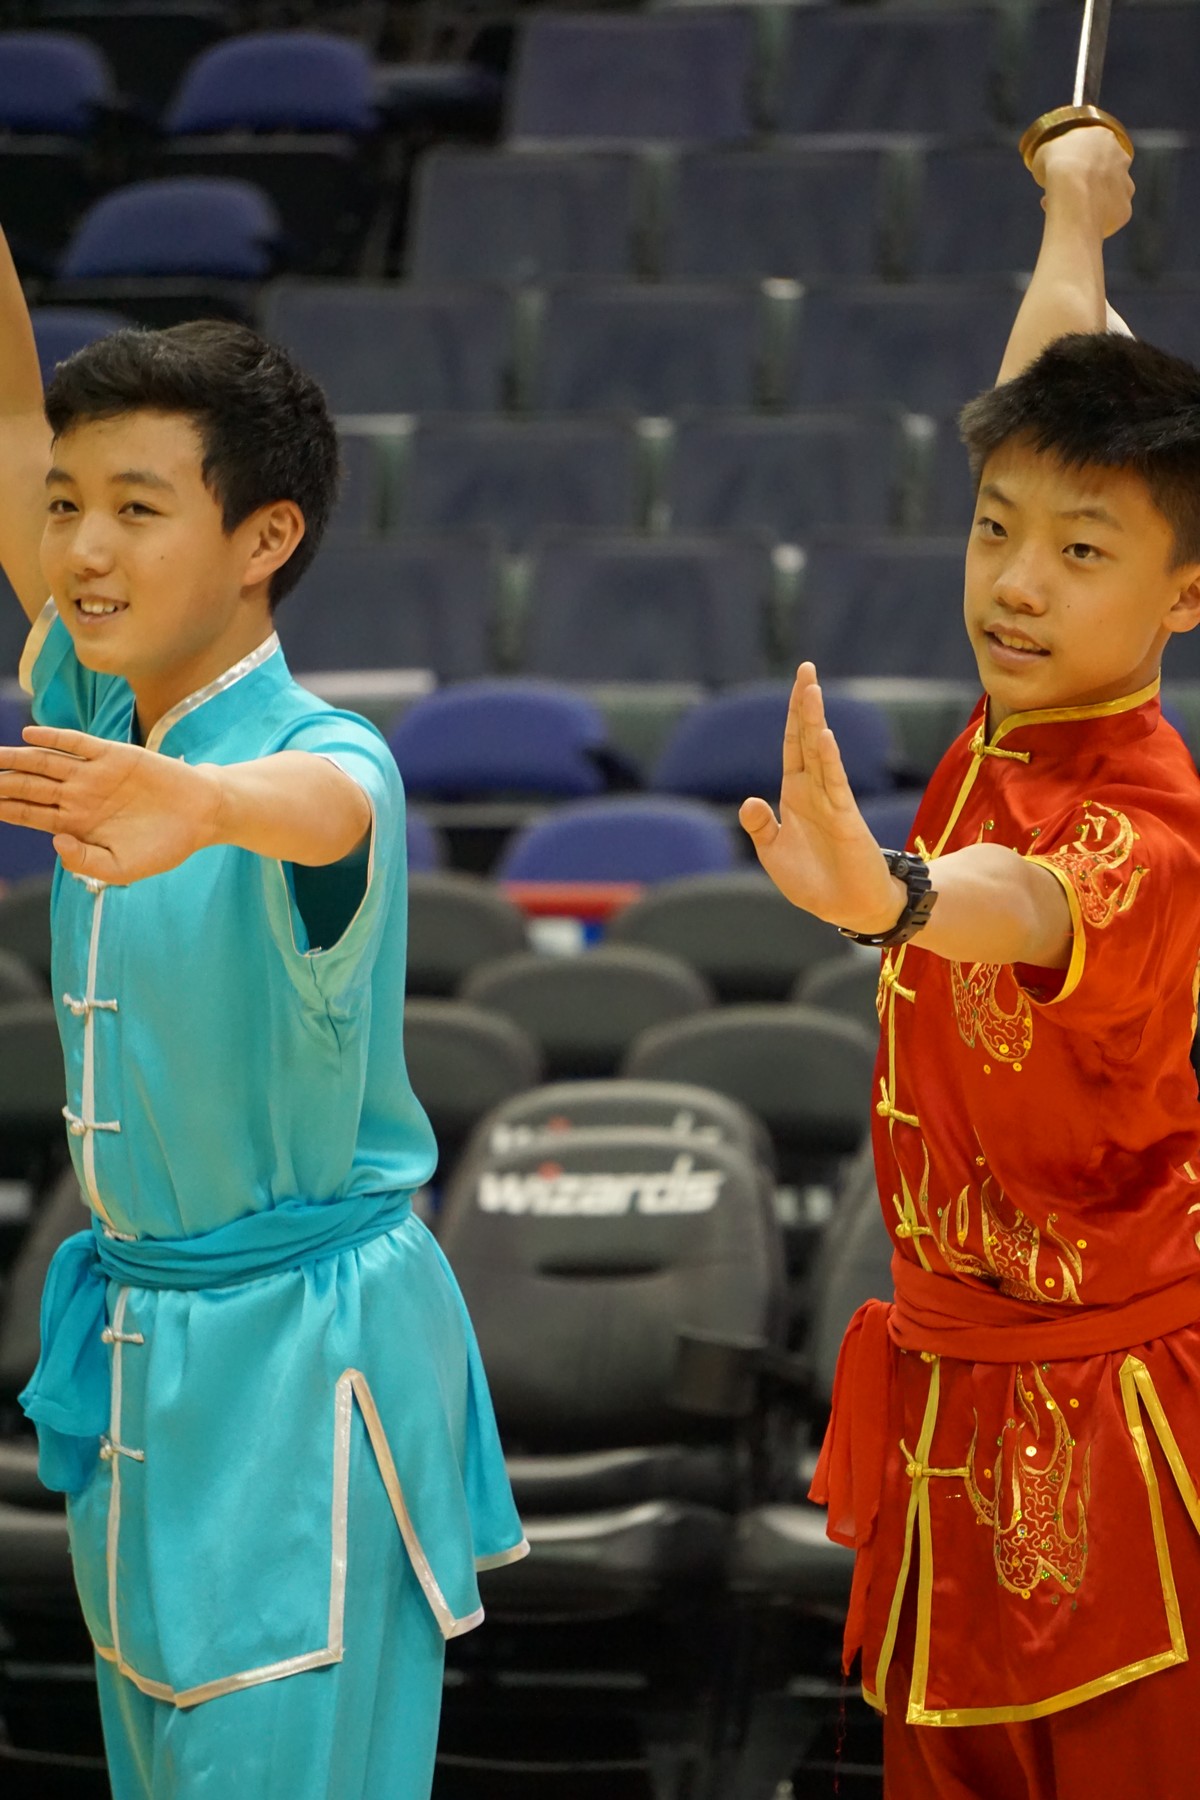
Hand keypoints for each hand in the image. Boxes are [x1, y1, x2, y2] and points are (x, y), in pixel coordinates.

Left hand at [0, 725, 220, 884]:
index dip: (2, 809)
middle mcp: (78, 796)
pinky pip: (77, 743)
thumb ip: (85, 861)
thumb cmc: (163, 847)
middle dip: (1, 782)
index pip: (27, 814)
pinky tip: (30, 735)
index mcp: (75, 824)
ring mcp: (93, 774)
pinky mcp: (113, 755)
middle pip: (28, 786)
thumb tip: (55, 840)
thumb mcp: (122, 868)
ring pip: (45, 762)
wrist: (201, 817)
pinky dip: (54, 738)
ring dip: (17, 758)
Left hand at [739, 665, 905, 934]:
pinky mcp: (845, 819)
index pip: (792, 745)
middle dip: (806, 704)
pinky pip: (835, 785)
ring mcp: (831, 801)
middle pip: (807, 738)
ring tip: (812, 690)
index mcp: (795, 793)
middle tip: (806, 668)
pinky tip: (824, 737)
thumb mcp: (773, 852)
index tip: (799, 681)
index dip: (793, 714)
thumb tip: (749, 800)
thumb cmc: (813, 879)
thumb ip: (759, 825)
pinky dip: (829, 761)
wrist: (847, 907)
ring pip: (821, 754)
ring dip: (815, 723)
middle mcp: (814, 790)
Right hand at [1032, 126, 1133, 239]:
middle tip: (1069, 190)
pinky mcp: (1125, 209)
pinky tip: (1080, 223)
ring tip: (1071, 211)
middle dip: (1090, 178)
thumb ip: (1052, 154)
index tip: (1066, 168)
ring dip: (1093, 199)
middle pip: (1106, 167)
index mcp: (1103, 136)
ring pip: (1109, 192)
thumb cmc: (1058, 168)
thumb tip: (1048, 160)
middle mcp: (1121, 157)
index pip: (1093, 144)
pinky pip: (1109, 214)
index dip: (1078, 157)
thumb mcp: (1045, 152)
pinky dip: (1096, 219)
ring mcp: (1126, 184)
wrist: (1073, 198)